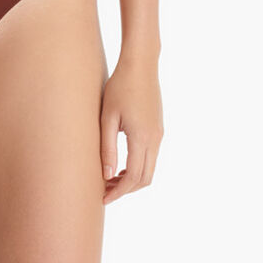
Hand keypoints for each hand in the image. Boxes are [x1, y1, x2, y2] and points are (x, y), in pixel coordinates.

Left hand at [99, 56, 162, 204]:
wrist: (141, 64)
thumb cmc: (120, 86)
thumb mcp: (108, 117)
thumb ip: (108, 147)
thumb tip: (107, 176)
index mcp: (142, 138)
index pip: (133, 178)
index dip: (118, 192)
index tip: (102, 198)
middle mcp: (155, 139)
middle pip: (145, 179)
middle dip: (125, 190)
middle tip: (105, 191)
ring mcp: (159, 134)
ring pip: (150, 169)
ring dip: (132, 179)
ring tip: (110, 179)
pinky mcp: (158, 127)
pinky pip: (151, 156)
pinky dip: (137, 166)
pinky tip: (121, 162)